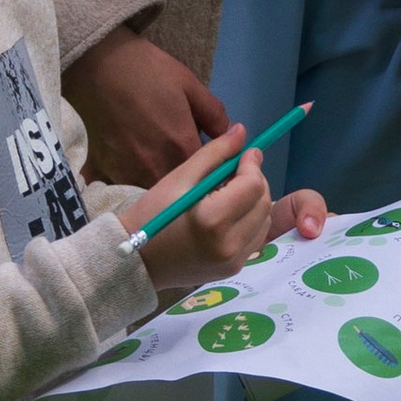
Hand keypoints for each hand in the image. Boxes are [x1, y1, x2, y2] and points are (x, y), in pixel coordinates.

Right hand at [64, 25, 224, 184]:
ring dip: (161, 182)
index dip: (214, 170)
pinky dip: (132, 178)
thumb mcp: (191, 85)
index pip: (209, 174)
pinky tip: (132, 162)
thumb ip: (214, 115)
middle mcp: (156, 166)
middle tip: (184, 159)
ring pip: (153, 189)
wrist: (98, 63)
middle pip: (180, 186)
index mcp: (182, 147)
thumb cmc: (148, 70)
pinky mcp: (105, 169)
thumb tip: (232, 136)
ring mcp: (128, 171)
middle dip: (188, 180)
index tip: (214, 163)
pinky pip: (124, 184)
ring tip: (158, 161)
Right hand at [121, 132, 327, 294]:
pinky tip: (229, 214)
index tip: (246, 153)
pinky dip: (250, 221)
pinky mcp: (234, 269)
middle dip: (255, 181)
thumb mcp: (180, 177)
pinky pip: (256, 238)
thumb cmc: (152, 213)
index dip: (252, 163)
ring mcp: (234, 261)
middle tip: (236, 172)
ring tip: (230, 194)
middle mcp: (229, 244)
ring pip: (264, 220)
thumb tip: (242, 132)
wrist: (136, 259)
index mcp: (212, 220)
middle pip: (264, 202)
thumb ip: (214, 153)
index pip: (252, 184)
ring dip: (255, 201)